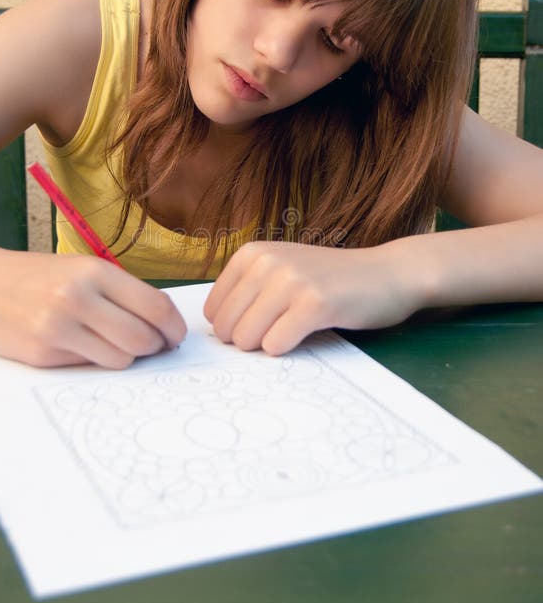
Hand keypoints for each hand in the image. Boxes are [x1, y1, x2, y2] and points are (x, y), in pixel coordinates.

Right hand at [0, 239, 185, 367]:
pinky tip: (80, 344)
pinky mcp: (43, 354)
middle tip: (153, 346)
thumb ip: (123, 293)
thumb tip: (166, 324)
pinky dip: (94, 360)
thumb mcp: (85, 269)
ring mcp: (59, 328)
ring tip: (114, 343)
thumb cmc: (42, 277)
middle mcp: (78, 298)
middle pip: (142, 339)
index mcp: (96, 272)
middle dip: (155, 347)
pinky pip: (90, 366)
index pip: (155, 307)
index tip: (175, 336)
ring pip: (120, 359)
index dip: (174, 327)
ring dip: (126, 357)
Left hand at [204, 241, 419, 354]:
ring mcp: (291, 281)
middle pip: (226, 327)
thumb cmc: (332, 279)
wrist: (388, 273)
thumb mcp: (282, 269)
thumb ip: (249, 291)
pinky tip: (306, 334)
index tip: (261, 323)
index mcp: (252, 253)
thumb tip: (215, 332)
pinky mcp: (315, 303)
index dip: (233, 326)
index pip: (212, 310)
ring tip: (293, 330)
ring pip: (246, 338)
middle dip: (247, 340)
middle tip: (279, 330)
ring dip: (266, 345)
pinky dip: (286, 349)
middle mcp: (267, 262)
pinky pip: (275, 345)